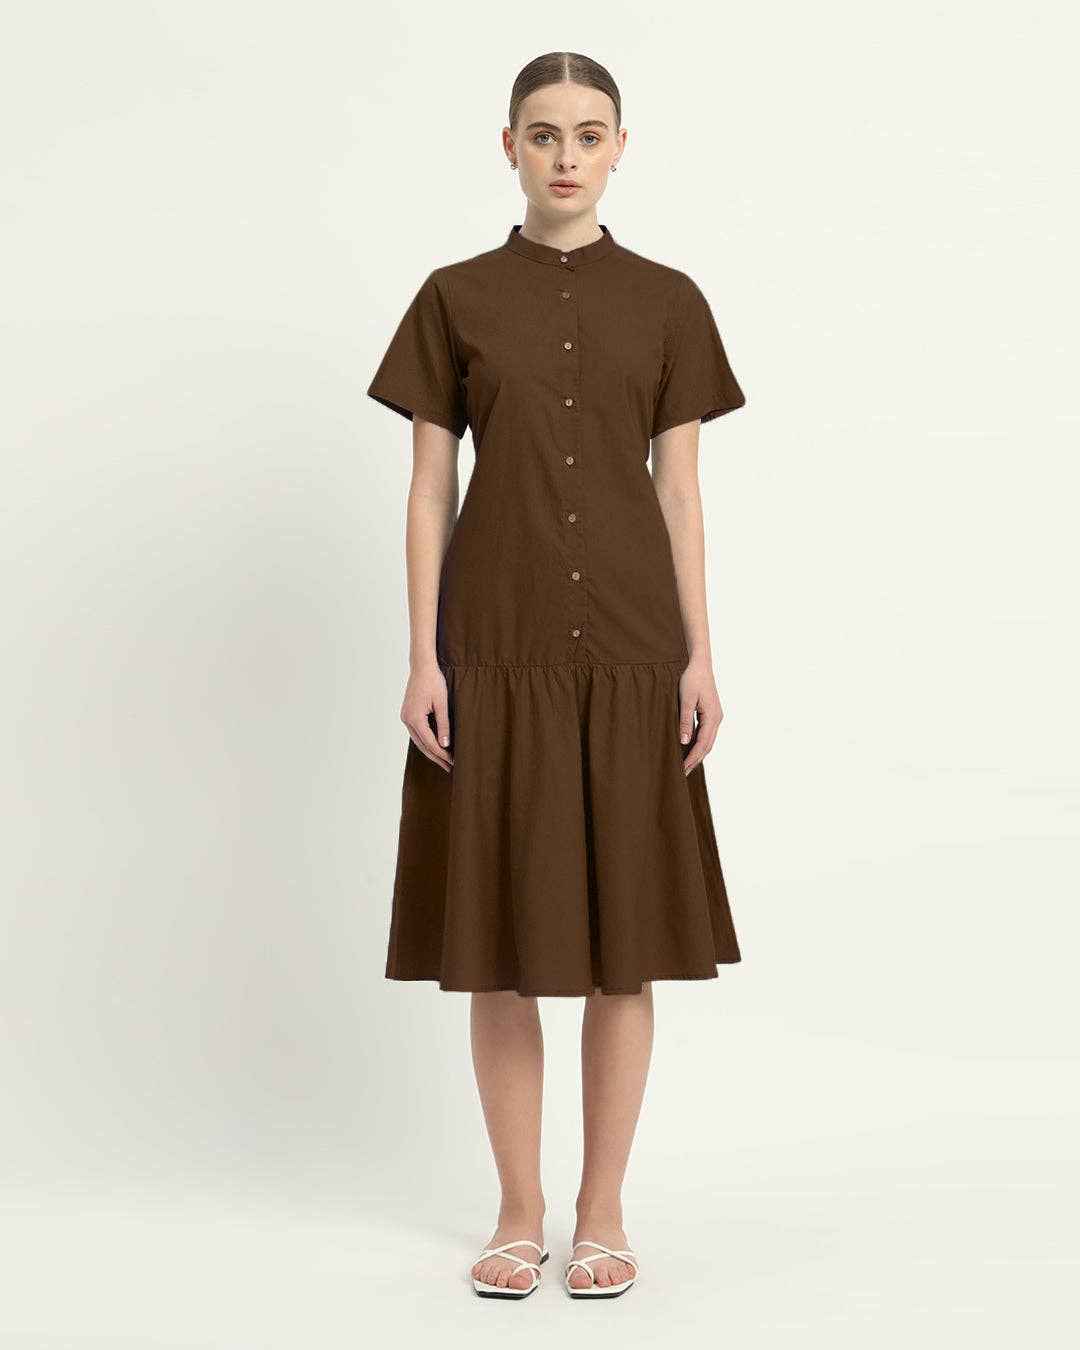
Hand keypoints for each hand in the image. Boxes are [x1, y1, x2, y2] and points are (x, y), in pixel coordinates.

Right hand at [401, 663, 452, 771]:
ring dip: (430, 750)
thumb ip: (443, 725)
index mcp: (415, 718)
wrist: (422, 667)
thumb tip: (445, 745)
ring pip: (418, 740)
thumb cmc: (434, 682)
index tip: (453, 762)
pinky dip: (425, 741)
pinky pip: (417, 732)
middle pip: (422, 745)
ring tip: (443, 760)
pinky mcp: (407, 714)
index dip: (442, 754)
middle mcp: (407, 720)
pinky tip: (435, 746)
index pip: (430, 743)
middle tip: (449, 767)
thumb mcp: (442, 704)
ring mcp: (405, 717)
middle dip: (436, 757)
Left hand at [678, 659, 723, 774]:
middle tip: (682, 774)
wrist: (699, 663)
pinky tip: (689, 749)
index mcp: (712, 717)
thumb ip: (685, 721)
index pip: (702, 744)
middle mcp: (717, 719)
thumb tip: (684, 742)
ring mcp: (715, 716)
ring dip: (697, 754)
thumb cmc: (691, 678)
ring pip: (707, 741)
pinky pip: (706, 734)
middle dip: (695, 760)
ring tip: (686, 765)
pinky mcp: (711, 713)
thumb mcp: (685, 700)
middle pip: (707, 746)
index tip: (682, 769)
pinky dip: (698, 744)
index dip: (692, 758)